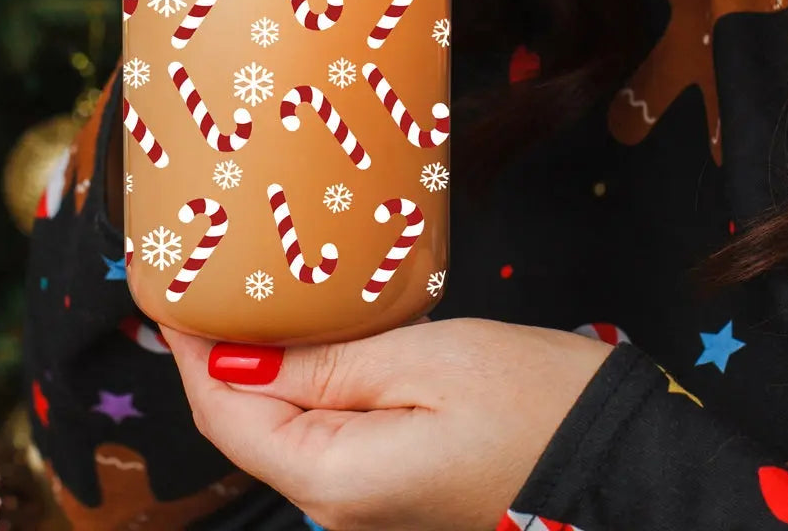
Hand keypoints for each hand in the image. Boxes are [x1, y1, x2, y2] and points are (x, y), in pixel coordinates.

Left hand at [160, 317, 613, 530]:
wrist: (615, 458)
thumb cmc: (530, 399)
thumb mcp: (421, 361)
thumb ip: (320, 367)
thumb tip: (235, 362)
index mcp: (334, 478)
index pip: (228, 413)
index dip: (192, 351)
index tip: (172, 289)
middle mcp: (338, 507)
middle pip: (247, 426)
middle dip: (219, 356)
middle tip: (207, 279)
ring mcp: (364, 503)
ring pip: (282, 429)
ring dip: (258, 367)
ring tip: (247, 297)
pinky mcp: (389, 487)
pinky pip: (321, 434)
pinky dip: (299, 386)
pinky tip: (303, 341)